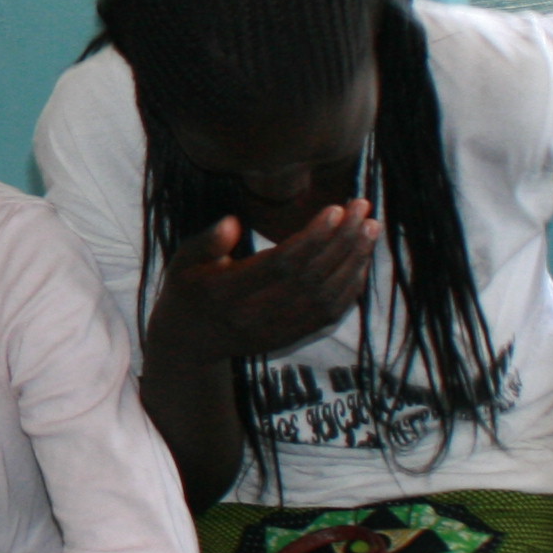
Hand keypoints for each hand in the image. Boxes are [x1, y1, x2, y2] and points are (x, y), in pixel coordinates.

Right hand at [142, 210, 379, 369]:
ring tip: (369, 229)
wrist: (189, 344)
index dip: (312, 237)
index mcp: (225, 293)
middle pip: (311, 278)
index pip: (280, 264)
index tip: (336, 209)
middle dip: (342, 241)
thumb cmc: (188, 290)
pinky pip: (327, 316)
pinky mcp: (287, 339)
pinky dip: (349, 288)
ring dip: (353, 262)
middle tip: (363, 208)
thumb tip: (233, 222)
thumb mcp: (183, 262)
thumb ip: (207, 242)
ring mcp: (273, 331)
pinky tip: (360, 261)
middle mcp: (252, 316)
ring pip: (325, 298)